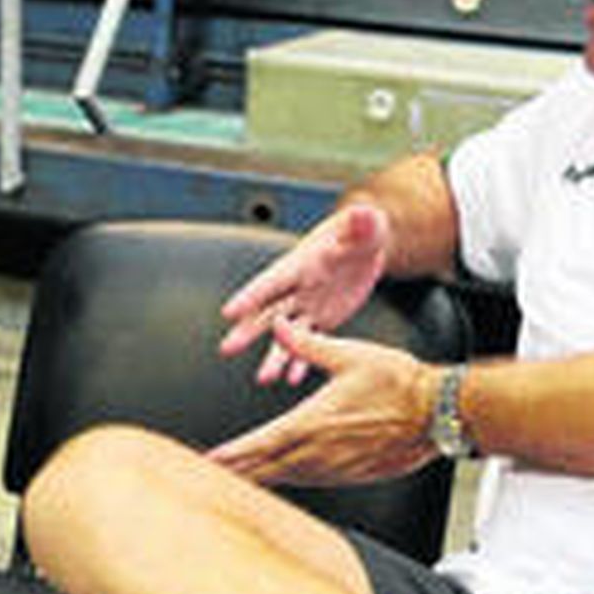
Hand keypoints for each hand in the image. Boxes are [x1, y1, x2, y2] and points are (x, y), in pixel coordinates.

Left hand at [208, 320, 437, 485]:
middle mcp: (319, 452)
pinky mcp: (350, 475)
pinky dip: (287, 482)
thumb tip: (281, 329)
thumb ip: (307, 346)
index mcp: (312, 423)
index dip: (231, 455)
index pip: (260, 444)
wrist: (438, 411)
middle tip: (206, 477)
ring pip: (286, 479)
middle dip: (235, 473)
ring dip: (259, 480)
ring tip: (235, 480)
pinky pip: (310, 483)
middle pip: (266, 468)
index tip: (207, 462)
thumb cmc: (399, 383)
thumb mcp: (348, 355)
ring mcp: (335, 468)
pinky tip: (279, 478)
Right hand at [219, 204, 390, 387]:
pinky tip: (292, 380)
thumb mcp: (364, 225)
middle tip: (226, 349)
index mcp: (301, 264)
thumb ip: (360, 223)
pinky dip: (302, 361)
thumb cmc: (362, 230)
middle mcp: (298, 287)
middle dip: (247, 330)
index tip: (229, 311)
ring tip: (264, 380)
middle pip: (267, 312)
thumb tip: (363, 212)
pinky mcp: (322, 319)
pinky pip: (311, 343)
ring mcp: (307, 305)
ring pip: (287, 335)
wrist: (367, 247)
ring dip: (275, 357)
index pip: (272, 281)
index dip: (250, 296)